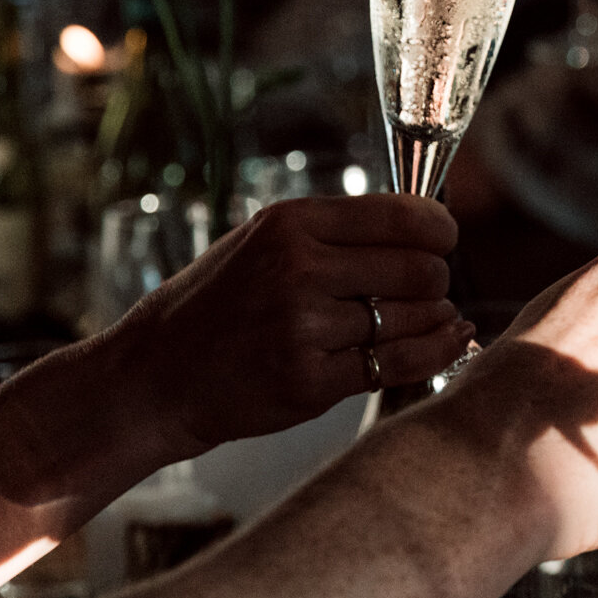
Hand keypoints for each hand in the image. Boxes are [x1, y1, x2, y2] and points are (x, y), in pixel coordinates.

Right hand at [102, 195, 468, 460]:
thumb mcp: (261, 243)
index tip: (444, 241)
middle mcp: (298, 269)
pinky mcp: (310, 381)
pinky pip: (399, 364)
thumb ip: (334, 233)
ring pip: (415, 317)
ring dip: (433, 320)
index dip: (440, 231)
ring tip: (424, 320)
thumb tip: (427, 224)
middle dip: (435, 281)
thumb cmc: (215, 307)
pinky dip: (433, 354)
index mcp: (290, 224)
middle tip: (426, 290)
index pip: (404, 216)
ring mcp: (303, 327)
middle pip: (420, 269)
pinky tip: (446, 343)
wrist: (151, 379)